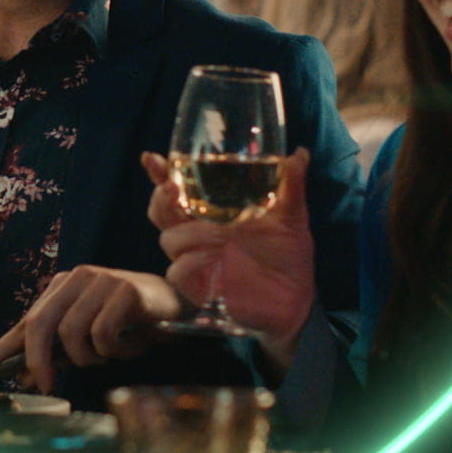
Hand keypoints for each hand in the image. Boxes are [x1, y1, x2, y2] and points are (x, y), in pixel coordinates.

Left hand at [0, 266, 184, 394]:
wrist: (177, 307)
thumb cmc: (129, 323)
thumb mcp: (89, 338)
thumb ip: (58, 353)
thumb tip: (27, 377)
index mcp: (63, 287)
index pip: (26, 320)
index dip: (3, 346)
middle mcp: (78, 278)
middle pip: (41, 325)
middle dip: (39, 360)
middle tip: (47, 385)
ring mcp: (101, 281)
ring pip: (72, 333)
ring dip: (88, 357)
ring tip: (107, 355)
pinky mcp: (125, 290)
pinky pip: (103, 334)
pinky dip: (113, 349)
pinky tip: (128, 344)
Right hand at [146, 147, 315, 366]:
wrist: (295, 298)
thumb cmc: (288, 254)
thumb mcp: (291, 216)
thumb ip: (291, 186)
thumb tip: (299, 154)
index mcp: (212, 210)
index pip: (178, 188)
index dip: (159, 173)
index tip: (152, 158)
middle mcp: (197, 231)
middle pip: (161, 211)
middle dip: (161, 198)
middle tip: (173, 189)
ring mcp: (194, 258)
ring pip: (169, 239)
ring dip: (190, 233)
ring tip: (221, 233)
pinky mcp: (196, 286)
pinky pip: (178, 271)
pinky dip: (192, 262)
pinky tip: (214, 257)